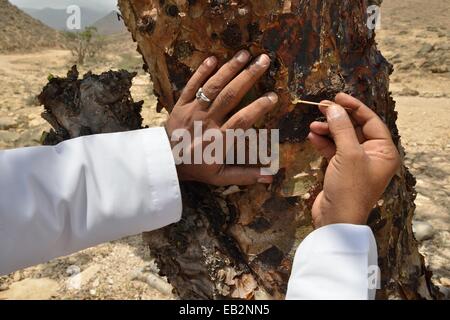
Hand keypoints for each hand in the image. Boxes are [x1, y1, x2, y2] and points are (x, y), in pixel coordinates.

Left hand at [166, 50, 277, 185]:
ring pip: (212, 86)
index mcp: (218, 140)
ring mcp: (192, 111)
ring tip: (245, 53)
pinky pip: (191, 86)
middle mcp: (206, 122)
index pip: (241, 121)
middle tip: (264, 60)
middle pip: (229, 96)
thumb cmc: (196, 168)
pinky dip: (201, 72)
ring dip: (229, 68)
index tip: (273, 96)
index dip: (257, 108)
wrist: (164, 162)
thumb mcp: (220, 177)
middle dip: (248, 77)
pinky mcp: (180, 104)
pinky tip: (213, 58)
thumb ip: (245, 175)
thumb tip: (270, 177)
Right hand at [308, 93, 400, 227]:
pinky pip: (333, 150)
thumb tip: (333, 108)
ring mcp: (356, 163)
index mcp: (384, 151)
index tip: (337, 97)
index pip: (371, 121)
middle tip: (321, 107)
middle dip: (337, 118)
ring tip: (312, 125)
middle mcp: (373, 156)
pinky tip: (312, 137)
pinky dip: (323, 143)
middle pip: (355, 128)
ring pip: (342, 138)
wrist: (336, 219)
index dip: (354, 107)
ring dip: (327, 130)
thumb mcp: (348, 154)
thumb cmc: (349, 188)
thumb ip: (341, 128)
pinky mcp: (341, 170)